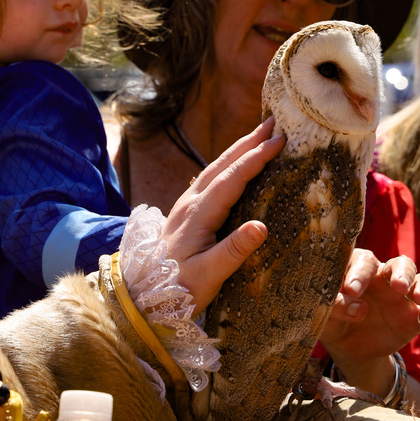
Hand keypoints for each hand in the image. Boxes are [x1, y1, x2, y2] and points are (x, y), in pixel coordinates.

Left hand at [161, 119, 283, 312]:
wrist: (141, 296)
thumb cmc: (178, 288)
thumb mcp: (209, 275)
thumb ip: (235, 250)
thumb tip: (261, 226)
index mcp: (198, 214)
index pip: (232, 177)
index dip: (256, 157)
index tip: (279, 141)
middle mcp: (189, 203)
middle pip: (221, 164)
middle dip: (248, 142)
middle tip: (272, 123)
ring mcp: (184, 207)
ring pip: (213, 169)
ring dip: (236, 150)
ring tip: (257, 136)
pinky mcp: (183, 214)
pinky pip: (208, 179)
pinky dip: (226, 165)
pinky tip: (232, 166)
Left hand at [319, 249, 419, 399]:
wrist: (349, 347)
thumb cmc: (333, 320)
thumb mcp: (325, 316)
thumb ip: (334, 307)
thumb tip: (356, 306)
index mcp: (359, 271)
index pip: (364, 261)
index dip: (360, 272)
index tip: (353, 290)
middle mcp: (385, 278)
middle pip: (400, 263)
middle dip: (401, 273)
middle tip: (397, 286)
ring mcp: (404, 296)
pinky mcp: (416, 317)